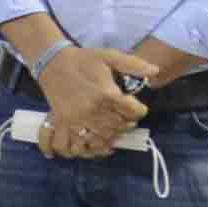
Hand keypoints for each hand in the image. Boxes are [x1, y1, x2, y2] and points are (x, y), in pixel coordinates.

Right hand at [28, 42, 143, 158]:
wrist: (51, 61)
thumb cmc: (83, 59)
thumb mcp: (110, 56)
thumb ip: (134, 64)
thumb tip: (155, 71)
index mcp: (106, 93)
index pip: (132, 112)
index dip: (139, 111)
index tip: (137, 108)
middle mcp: (91, 110)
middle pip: (117, 128)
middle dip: (125, 125)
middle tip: (125, 119)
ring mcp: (74, 119)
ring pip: (97, 139)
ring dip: (107, 139)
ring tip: (110, 133)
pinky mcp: (61, 123)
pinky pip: (71, 145)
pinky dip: (81, 150)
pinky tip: (89, 146)